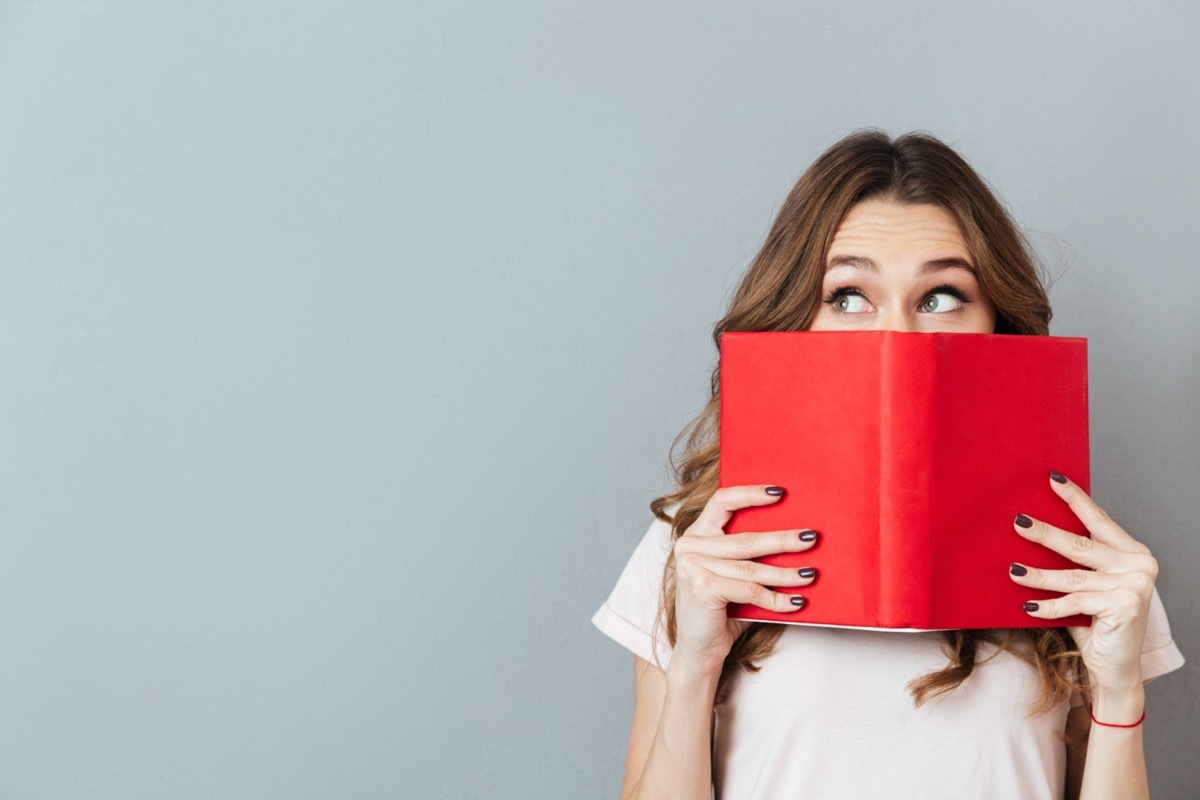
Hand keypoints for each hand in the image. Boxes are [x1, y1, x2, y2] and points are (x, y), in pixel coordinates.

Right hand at [670, 485, 818, 678]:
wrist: (698, 652)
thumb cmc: (720, 612)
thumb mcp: (732, 576)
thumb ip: (748, 557)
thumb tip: (795, 538)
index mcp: (695, 535)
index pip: (722, 501)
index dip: (751, 494)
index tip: (780, 492)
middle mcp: (689, 546)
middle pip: (746, 538)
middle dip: (783, 539)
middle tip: (811, 537)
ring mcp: (692, 566)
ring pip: (752, 567)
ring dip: (787, 572)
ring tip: (811, 574)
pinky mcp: (701, 588)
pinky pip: (750, 590)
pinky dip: (777, 599)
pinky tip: (797, 602)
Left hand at [1008, 472, 1157, 696]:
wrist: (1115, 668)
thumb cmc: (1096, 622)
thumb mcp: (1088, 585)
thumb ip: (1076, 561)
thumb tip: (1032, 528)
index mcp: (1132, 553)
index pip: (1098, 520)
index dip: (1074, 499)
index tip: (1052, 479)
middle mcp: (1138, 565)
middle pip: (1080, 545)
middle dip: (1045, 533)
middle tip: (1018, 522)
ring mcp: (1134, 586)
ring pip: (1072, 576)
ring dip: (1037, 574)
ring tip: (1012, 569)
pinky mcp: (1124, 606)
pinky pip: (1075, 602)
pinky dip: (1048, 606)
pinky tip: (1027, 606)